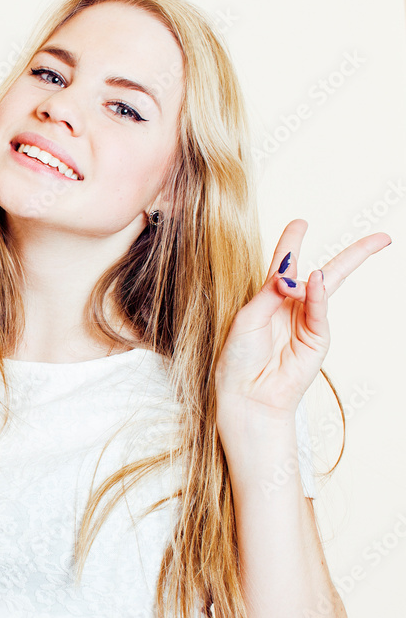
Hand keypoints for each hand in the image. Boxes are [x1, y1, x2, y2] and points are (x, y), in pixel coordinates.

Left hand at [215, 220, 390, 423]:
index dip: (292, 243)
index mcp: (268, 299)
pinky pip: (320, 309)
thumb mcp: (246, 318)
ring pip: (328, 288)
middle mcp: (291, 308)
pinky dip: (318, 294)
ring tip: (336, 261)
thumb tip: (292, 271)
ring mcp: (307, 322)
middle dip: (352, 254)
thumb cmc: (238, 358)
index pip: (284, 266)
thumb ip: (268, 292)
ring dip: (323, 274)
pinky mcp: (317, 338)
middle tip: (379, 237)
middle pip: (322, 273)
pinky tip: (316, 278)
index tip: (301, 222)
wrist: (246, 394)